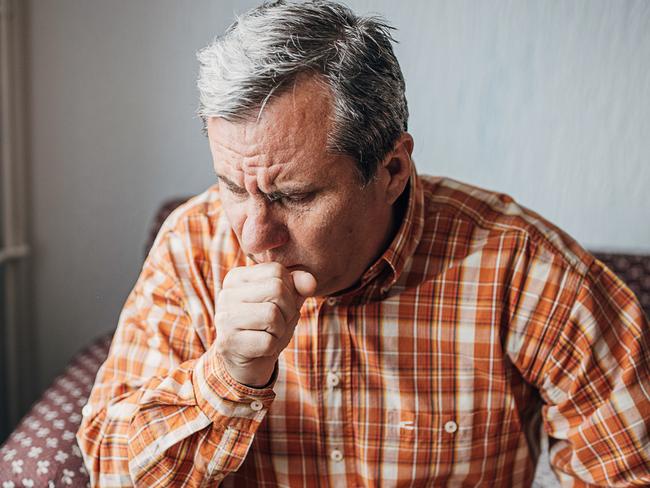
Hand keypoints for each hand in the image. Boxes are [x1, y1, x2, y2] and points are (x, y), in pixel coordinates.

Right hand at [213, 262, 316, 386]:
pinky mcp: (227, 342)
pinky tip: (261, 348)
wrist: (248, 362)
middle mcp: (226, 293)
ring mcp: (224, 317)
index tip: (279, 305)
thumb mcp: (286, 302)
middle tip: (278, 323)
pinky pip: (267, 341)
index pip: (277, 270)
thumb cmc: (267, 326)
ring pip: (272, 315)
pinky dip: (272, 347)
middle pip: (276, 289)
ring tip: (269, 334)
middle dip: (288, 310)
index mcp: (237, 277)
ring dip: (280, 330)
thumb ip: (298, 286)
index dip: (289, 290)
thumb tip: (311, 282)